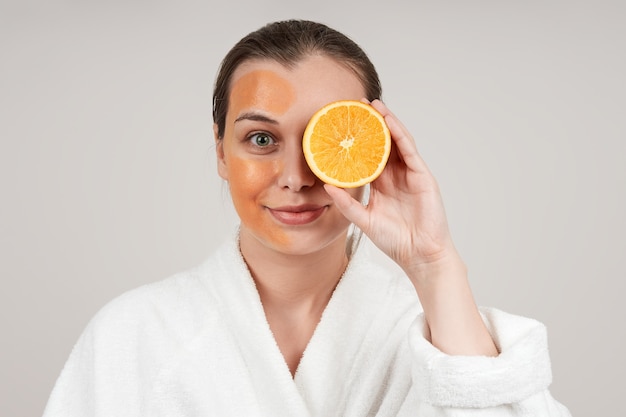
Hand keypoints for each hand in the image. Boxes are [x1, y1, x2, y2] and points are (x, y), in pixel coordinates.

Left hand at [325, 99, 497, 355]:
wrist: (419, 254)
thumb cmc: (394, 240)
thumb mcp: (364, 220)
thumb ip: (347, 204)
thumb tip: (326, 186)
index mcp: (381, 184)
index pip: (367, 156)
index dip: (356, 141)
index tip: (341, 126)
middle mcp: (395, 176)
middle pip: (382, 143)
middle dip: (371, 125)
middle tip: (355, 106)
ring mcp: (410, 174)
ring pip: (397, 141)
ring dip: (386, 122)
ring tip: (373, 105)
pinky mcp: (422, 175)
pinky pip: (409, 150)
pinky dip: (399, 134)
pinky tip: (389, 121)